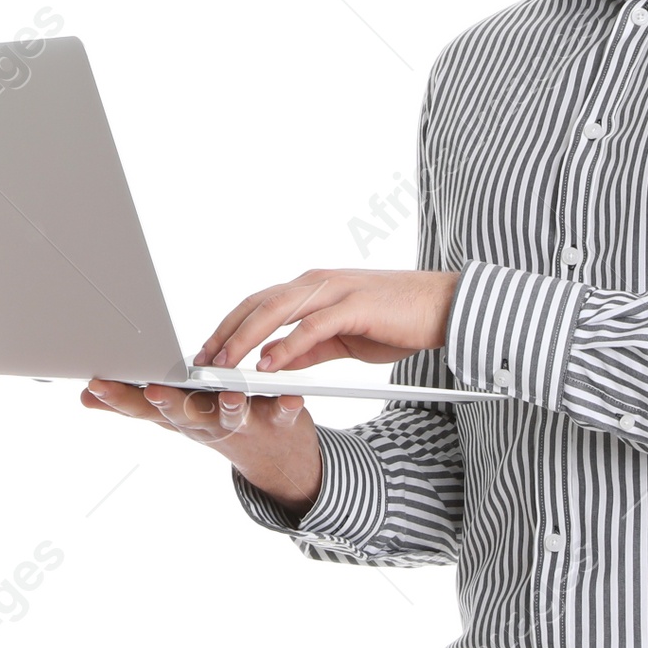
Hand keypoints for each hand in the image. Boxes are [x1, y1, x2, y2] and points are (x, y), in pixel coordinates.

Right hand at [81, 378, 321, 514]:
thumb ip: (132, 405)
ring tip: (230, 394)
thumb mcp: (173, 417)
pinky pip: (283, 413)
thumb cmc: (217, 422)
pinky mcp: (279, 421)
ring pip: (232, 417)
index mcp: (181, 416)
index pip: (143, 408)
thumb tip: (84, 396)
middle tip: (153, 391)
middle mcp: (207, 424)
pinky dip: (287, 406)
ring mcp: (243, 425)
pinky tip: (291, 397)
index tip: (95, 383)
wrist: (277, 461)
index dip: (118, 398)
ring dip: (230, 407)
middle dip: (167, 404)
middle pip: (183, 415)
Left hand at [197, 268, 460, 374]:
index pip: (259, 303)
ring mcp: (335, 291)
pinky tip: (268, 365)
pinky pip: (312, 327)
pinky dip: (286, 346)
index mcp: (313, 288)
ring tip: (224, 364)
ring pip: (277, 310)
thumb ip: (309, 348)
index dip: (230, 326)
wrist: (445, 308)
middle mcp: (318, 283)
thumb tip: (275, 363)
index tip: (208, 351)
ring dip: (246, 338)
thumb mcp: (343, 340)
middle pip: (258, 303)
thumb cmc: (397, 321)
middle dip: (227, 333)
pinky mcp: (355, 306)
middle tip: (203, 361)